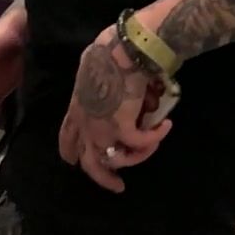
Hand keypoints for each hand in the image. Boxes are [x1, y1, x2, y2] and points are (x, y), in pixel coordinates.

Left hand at [57, 24, 171, 189]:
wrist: (125, 48)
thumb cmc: (112, 49)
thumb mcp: (94, 69)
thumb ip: (99, 86)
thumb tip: (116, 92)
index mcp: (76, 108)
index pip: (67, 140)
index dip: (73, 154)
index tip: (78, 163)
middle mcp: (84, 123)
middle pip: (88, 163)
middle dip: (104, 178)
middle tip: (119, 186)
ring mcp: (100, 128)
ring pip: (116, 160)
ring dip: (139, 156)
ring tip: (155, 141)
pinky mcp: (121, 128)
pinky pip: (140, 144)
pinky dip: (155, 137)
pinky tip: (166, 125)